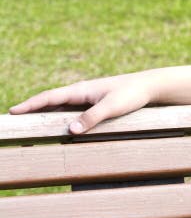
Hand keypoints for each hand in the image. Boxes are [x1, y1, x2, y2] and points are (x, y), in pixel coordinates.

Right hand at [8, 73, 152, 133]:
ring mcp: (88, 98)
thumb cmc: (132, 94)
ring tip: (29, 125)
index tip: (12, 112)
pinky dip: (60, 117)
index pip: (49, 97)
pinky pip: (72, 110)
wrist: (150, 86)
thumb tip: (70, 131)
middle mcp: (81, 92)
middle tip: (14, 120)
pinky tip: (58, 126)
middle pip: (50, 101)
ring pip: (60, 106)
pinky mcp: (95, 104)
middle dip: (32, 110)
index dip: (30, 105)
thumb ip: (92, 117)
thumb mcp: (112, 106)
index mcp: (81, 89)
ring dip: (45, 114)